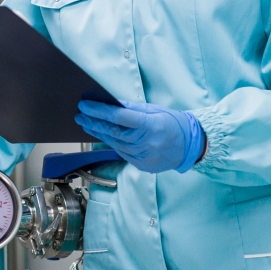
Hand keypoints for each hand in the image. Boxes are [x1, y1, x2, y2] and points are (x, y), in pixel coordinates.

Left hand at [74, 100, 204, 173]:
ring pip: (115, 144)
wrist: (190, 145)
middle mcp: (147, 143)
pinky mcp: (142, 166)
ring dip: (99, 134)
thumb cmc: (172, 123)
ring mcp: (144, 157)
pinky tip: (103, 135)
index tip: (84, 105)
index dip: (99, 111)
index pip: (118, 117)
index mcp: (151, 125)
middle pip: (113, 132)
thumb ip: (132, 109)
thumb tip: (110, 103)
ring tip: (87, 124)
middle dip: (93, 123)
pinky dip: (112, 143)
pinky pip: (122, 153)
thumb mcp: (154, 110)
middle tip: (79, 115)